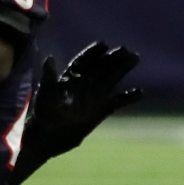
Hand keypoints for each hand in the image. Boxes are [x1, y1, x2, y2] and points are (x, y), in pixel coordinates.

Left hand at [7, 43, 141, 184]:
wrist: (48, 139)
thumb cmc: (43, 116)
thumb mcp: (45, 95)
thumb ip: (49, 77)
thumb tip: (49, 58)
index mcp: (70, 79)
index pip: (83, 61)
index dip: (92, 52)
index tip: (103, 45)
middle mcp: (84, 85)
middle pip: (101, 67)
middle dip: (113, 57)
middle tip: (126, 49)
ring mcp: (93, 98)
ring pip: (111, 79)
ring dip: (122, 69)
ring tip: (135, 58)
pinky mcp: (101, 112)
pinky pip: (117, 102)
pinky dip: (128, 98)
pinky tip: (140, 93)